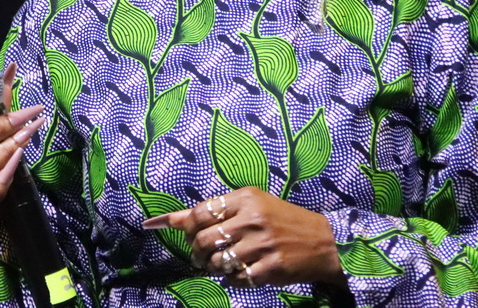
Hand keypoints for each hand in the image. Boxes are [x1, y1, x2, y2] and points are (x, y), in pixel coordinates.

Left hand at [144, 187, 345, 288]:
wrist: (324, 242)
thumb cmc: (284, 220)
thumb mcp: (255, 204)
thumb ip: (220, 210)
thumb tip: (177, 220)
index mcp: (246, 198)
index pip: (200, 211)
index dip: (177, 223)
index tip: (153, 226)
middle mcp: (252, 218)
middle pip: (203, 239)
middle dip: (194, 252)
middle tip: (198, 257)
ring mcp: (261, 245)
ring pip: (216, 262)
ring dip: (212, 267)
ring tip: (222, 264)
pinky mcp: (269, 268)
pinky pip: (234, 279)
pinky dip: (231, 279)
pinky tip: (240, 273)